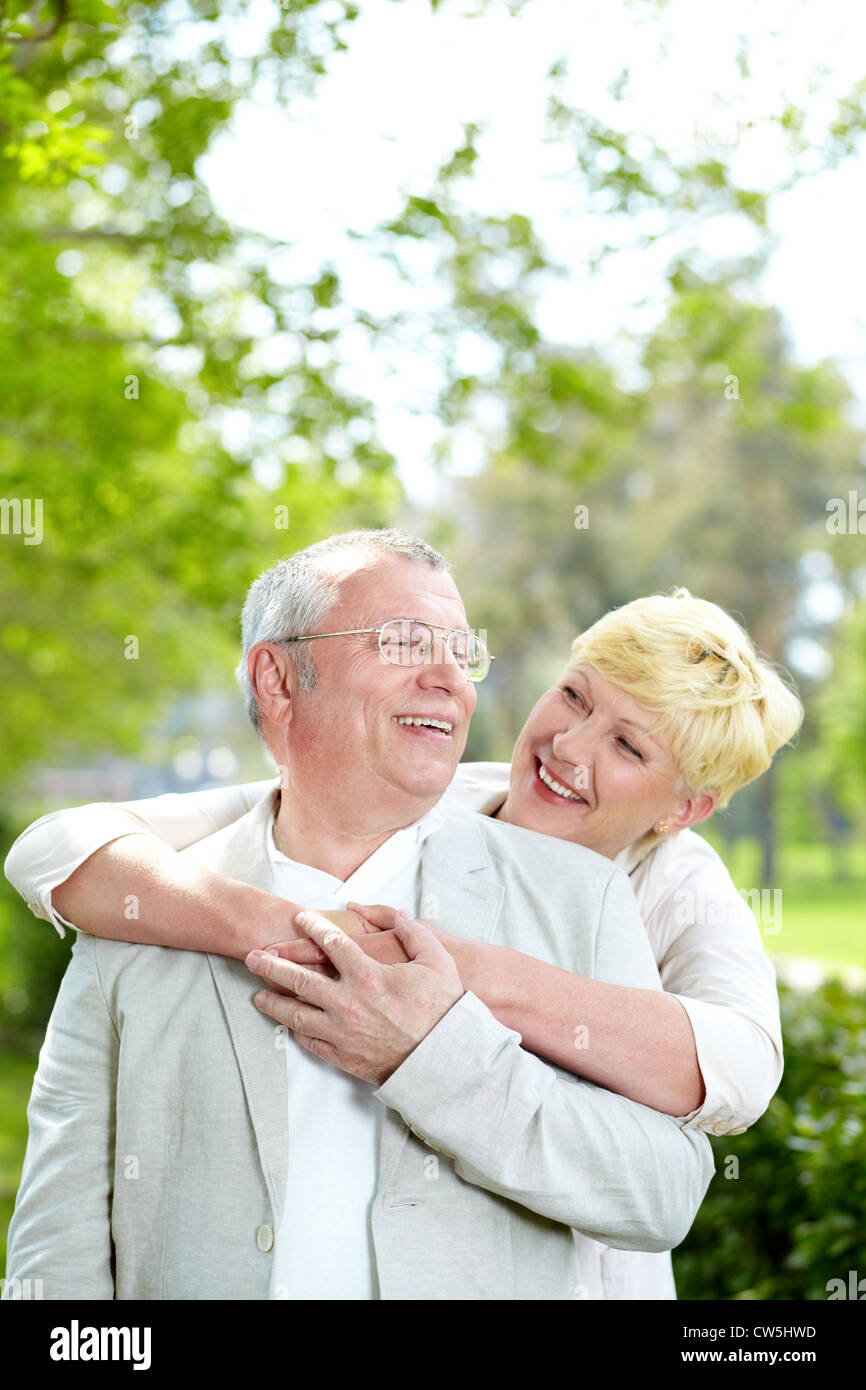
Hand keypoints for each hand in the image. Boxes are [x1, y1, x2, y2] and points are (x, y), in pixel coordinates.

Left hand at [246, 909, 464, 1084]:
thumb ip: (414, 933)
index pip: (330, 944)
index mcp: (368, 975)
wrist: (445, 1059)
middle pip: (299, 979)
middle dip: (272, 965)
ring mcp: (342, 1032)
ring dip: (274, 1003)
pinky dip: (296, 1032)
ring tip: (258, 995)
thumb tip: (400, 915)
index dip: (312, 927)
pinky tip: (288, 1026)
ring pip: (297, 1014)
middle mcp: (348, 1002)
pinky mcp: (344, 1056)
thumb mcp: (436, 960)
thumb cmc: (443, 1008)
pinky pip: (311, 1042)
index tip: (299, 919)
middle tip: (253, 956)